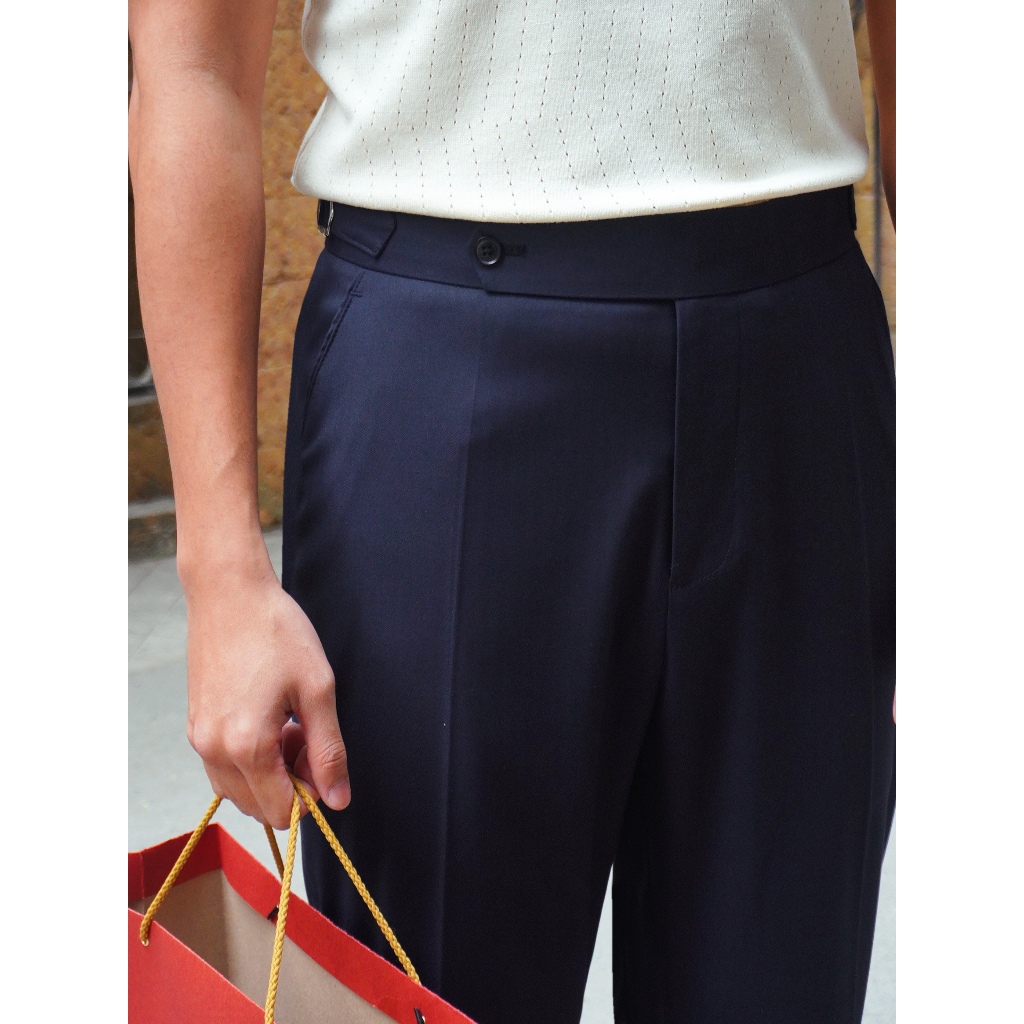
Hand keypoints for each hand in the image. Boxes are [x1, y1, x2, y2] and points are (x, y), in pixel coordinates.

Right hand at [184, 571, 349, 829]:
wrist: (229, 594)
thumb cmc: (275, 632)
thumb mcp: (317, 689)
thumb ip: (329, 750)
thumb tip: (339, 799)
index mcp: (247, 746)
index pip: (281, 812)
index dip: (311, 795)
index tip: (323, 757)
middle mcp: (214, 751)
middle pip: (258, 807)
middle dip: (291, 784)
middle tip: (309, 736)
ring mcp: (200, 739)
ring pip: (239, 790)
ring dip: (270, 773)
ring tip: (290, 724)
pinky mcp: (195, 725)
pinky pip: (224, 766)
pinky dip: (250, 758)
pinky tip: (269, 719)